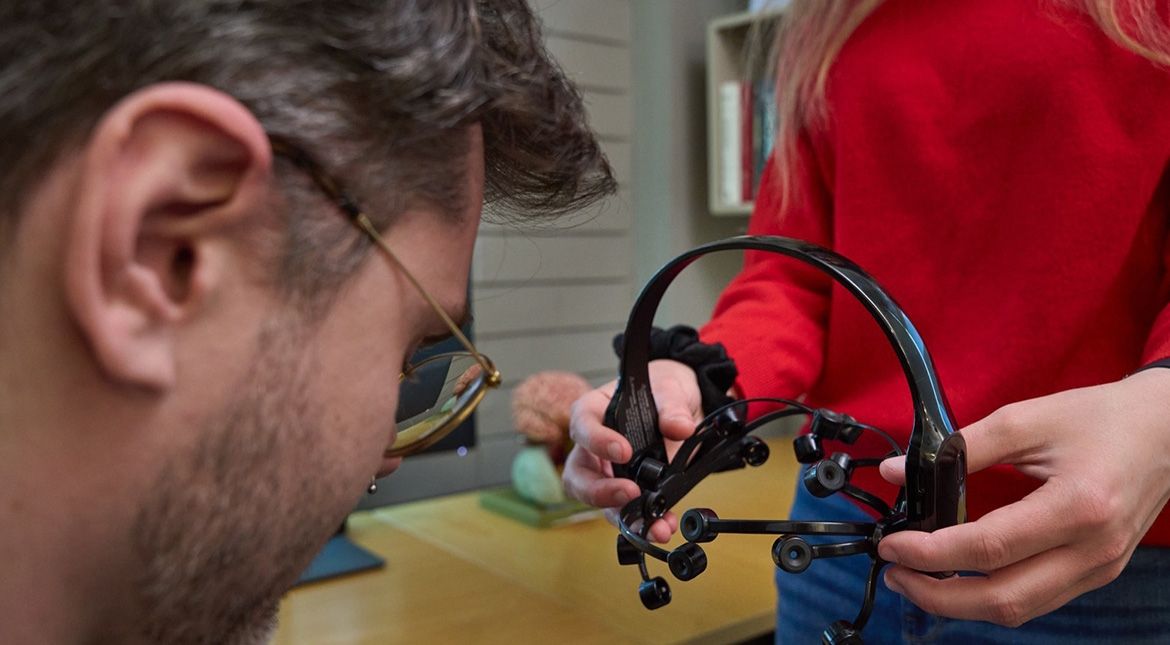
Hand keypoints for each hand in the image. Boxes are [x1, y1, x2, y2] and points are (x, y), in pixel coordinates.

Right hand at [562, 359, 702, 541]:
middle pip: (578, 475)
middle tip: (629, 493)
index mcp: (594, 411)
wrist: (681, 406)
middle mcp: (594, 447)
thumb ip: (673, 406)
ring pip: (600, 501)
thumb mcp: (669, 388)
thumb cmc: (661, 389)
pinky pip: (627, 512)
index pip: (582, 426)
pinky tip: (663, 525)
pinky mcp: (628, 489)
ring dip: (624, 516)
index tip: (624, 452)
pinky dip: (644, 524)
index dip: (597, 441)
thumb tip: (680, 427)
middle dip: (599, 491)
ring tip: (652, 525)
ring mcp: (608, 472)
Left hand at [876, 368, 1169, 626]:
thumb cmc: (1100, 419)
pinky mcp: (1098, 572)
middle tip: (894, 573)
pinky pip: (1037, 600)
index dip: (931, 552)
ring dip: (960, 603)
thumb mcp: (1026, 420)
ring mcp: (1099, 567)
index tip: (892, 544)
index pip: (989, 547)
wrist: (1164, 430)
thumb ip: (960, 447)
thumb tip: (899, 471)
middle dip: (938, 594)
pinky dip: (992, 598)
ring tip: (916, 579)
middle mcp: (1093, 548)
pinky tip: (959, 578)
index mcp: (1078, 506)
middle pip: (1003, 597)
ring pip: (1019, 609)